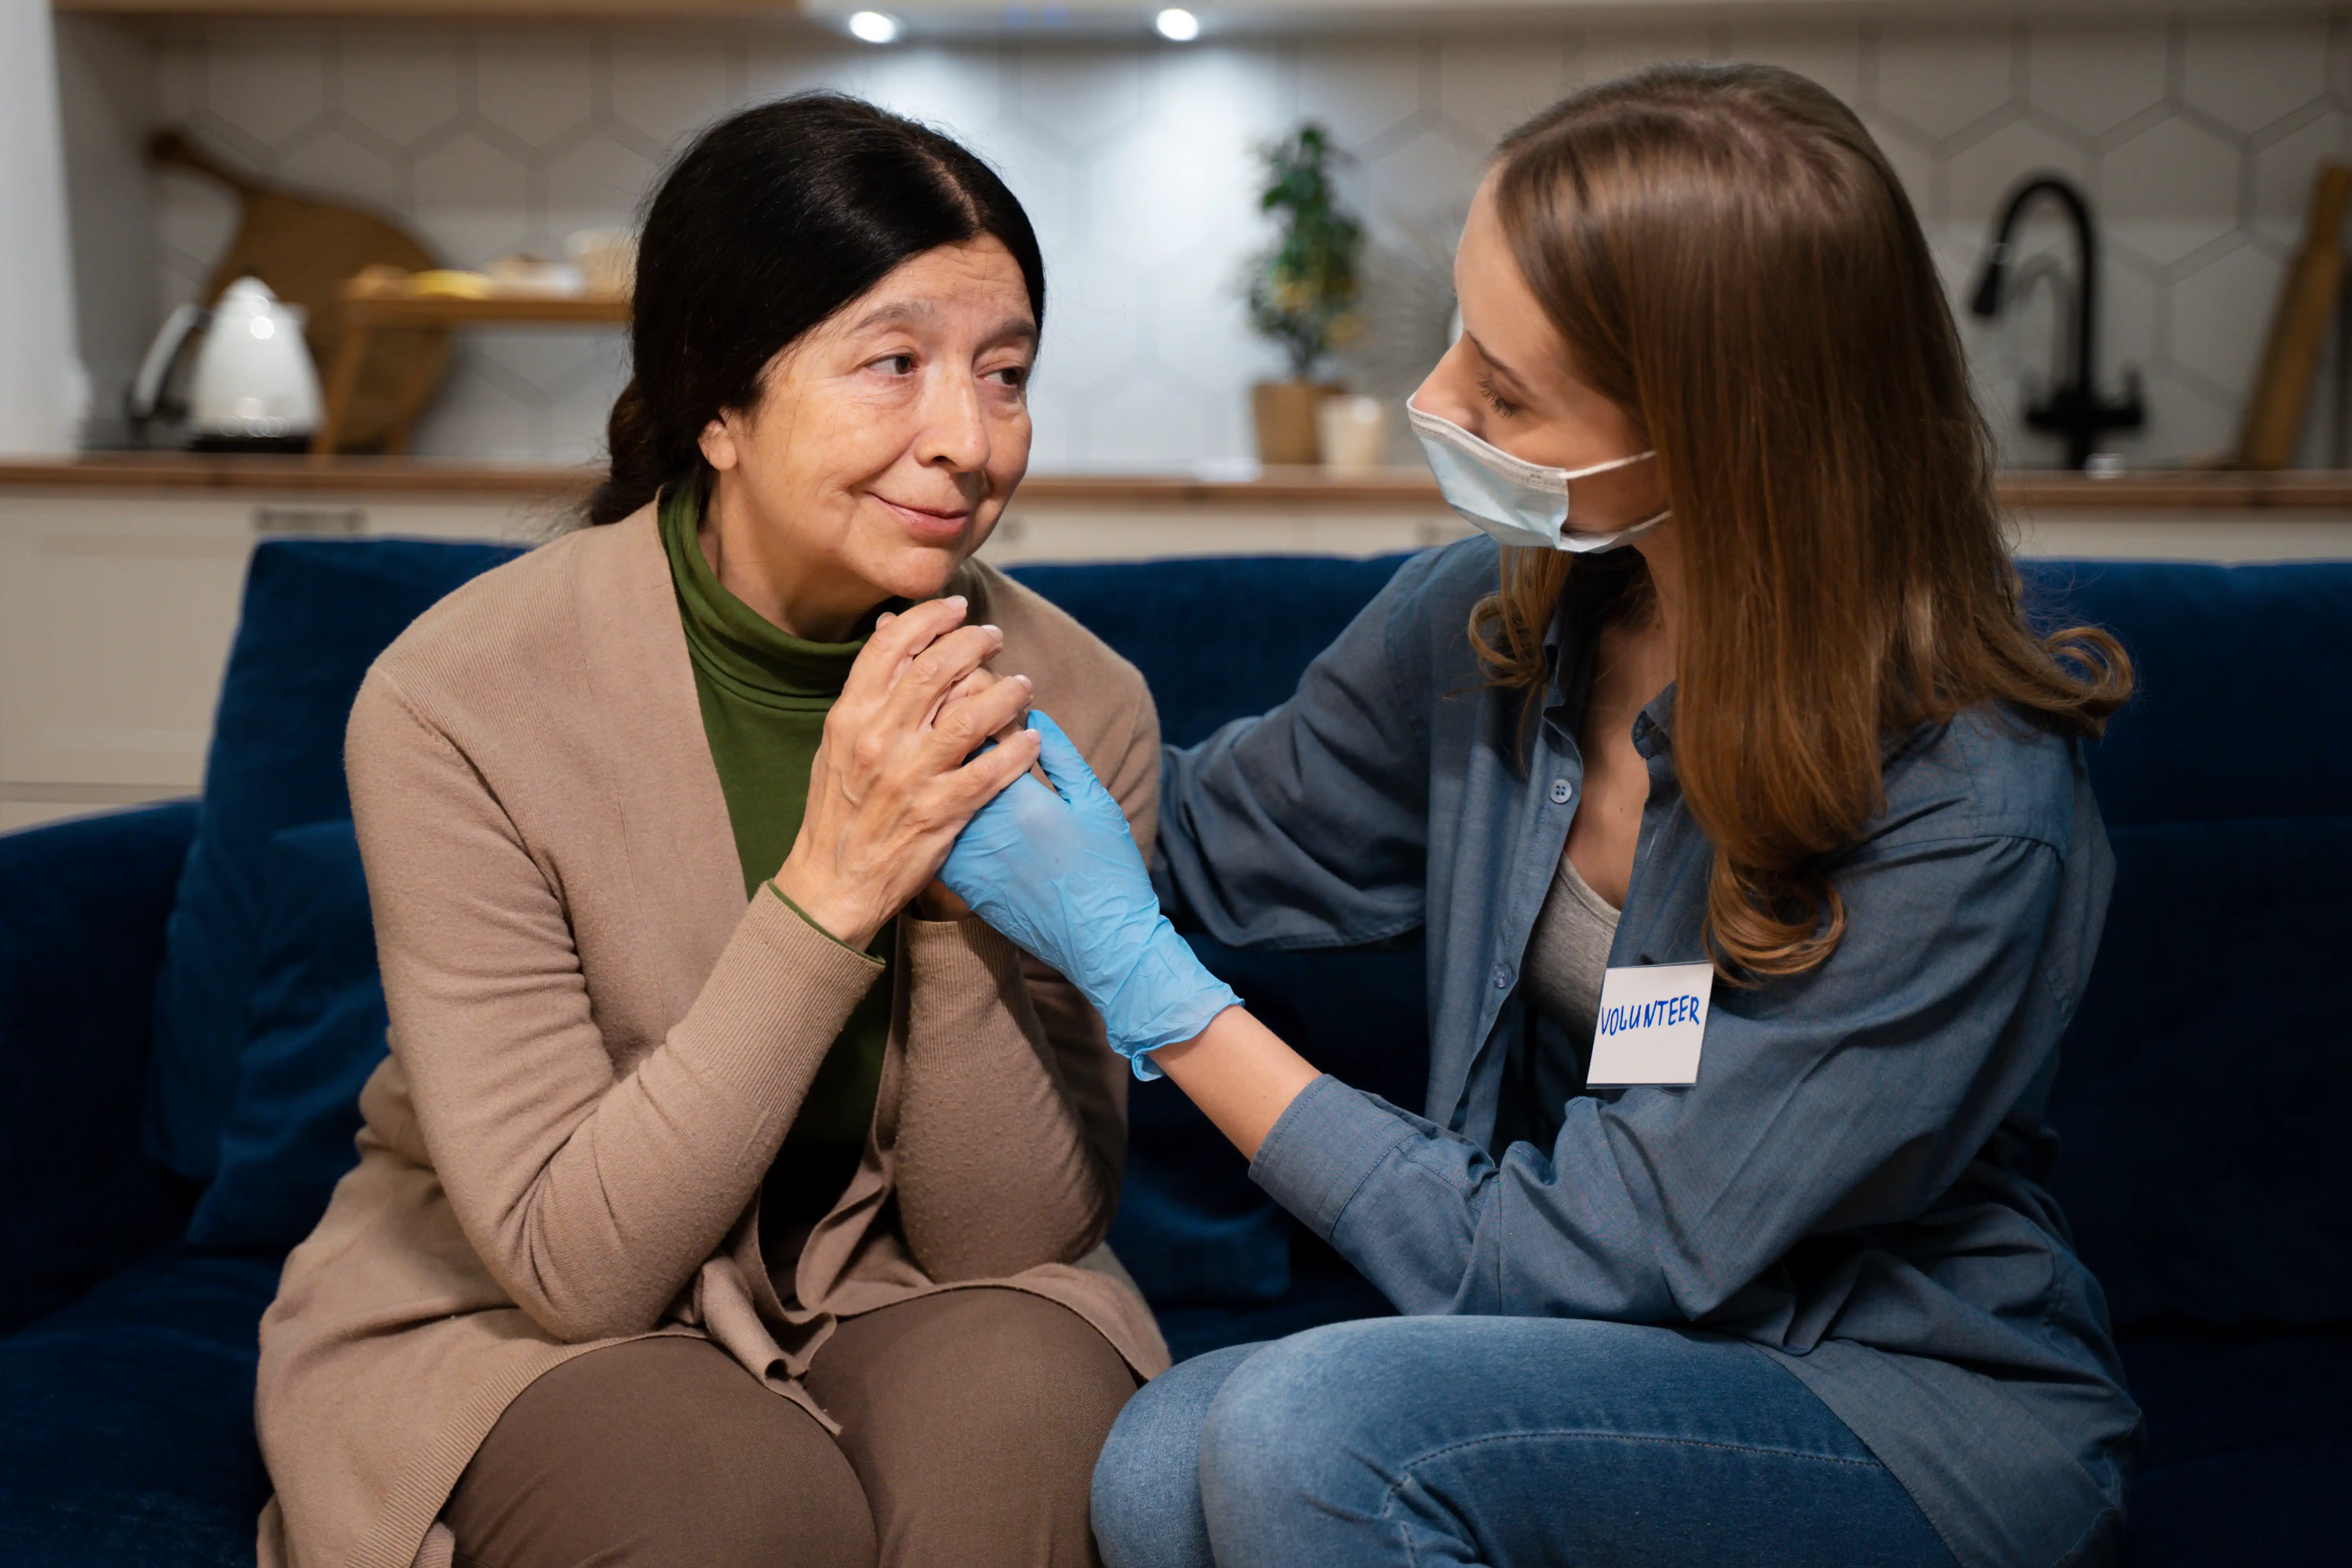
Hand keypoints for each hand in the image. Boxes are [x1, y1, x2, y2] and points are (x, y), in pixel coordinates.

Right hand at [775, 596, 1039, 948]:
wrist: (832, 883)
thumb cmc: (838, 810)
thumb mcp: (837, 744)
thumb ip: (866, 693)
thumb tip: (889, 633)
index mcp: (850, 718)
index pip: (890, 648)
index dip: (928, 619)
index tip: (956, 607)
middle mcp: (878, 740)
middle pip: (935, 671)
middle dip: (972, 643)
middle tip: (995, 636)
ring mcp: (909, 777)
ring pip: (971, 715)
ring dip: (1005, 693)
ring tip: (1023, 685)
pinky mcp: (938, 813)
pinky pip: (989, 772)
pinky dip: (1016, 750)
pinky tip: (1031, 738)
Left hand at [942, 712, 1239, 1075]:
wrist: (1100, 943)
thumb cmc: (1107, 870)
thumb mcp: (1094, 802)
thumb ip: (1061, 755)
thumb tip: (1032, 716)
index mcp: (1016, 795)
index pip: (974, 728)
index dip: (973, 700)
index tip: (982, 690)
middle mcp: (979, 823)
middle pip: (943, 758)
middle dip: (947, 726)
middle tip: (956, 708)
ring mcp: (964, 856)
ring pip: (932, 794)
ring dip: (937, 767)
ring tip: (951, 751)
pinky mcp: (959, 882)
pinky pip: (936, 831)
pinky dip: (938, 807)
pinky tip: (949, 797)